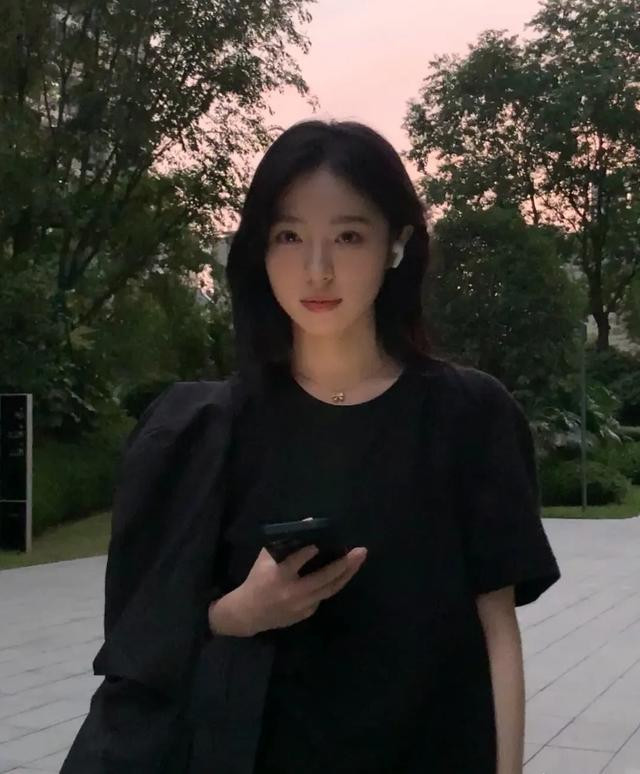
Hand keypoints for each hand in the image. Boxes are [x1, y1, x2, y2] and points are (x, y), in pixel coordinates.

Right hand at [210, 544, 366, 636]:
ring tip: (359, 560)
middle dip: (344, 564)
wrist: (250, 614)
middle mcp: (293, 592)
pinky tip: (344, 573)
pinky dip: (334, 584)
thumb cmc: (257, 580)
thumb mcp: (264, 559)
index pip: (296, 562)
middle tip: (360, 551)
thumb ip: (283, 543)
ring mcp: (302, 605)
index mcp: (279, 576)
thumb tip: (307, 525)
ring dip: (347, 574)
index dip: (308, 553)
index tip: (319, 544)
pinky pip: (324, 596)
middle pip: (324, 578)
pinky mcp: (307, 613)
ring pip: (330, 589)